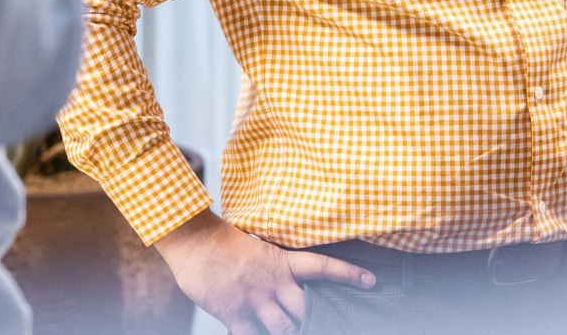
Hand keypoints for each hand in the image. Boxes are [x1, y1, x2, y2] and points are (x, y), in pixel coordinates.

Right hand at [154, 209, 376, 334]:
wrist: (196, 241)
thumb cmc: (224, 242)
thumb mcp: (260, 248)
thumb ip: (277, 267)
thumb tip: (291, 280)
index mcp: (282, 261)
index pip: (324, 266)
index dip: (349, 274)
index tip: (371, 281)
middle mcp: (273, 282)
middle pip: (306, 307)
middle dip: (316, 319)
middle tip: (327, 324)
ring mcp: (254, 299)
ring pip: (284, 328)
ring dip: (291, 333)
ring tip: (294, 332)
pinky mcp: (233, 313)